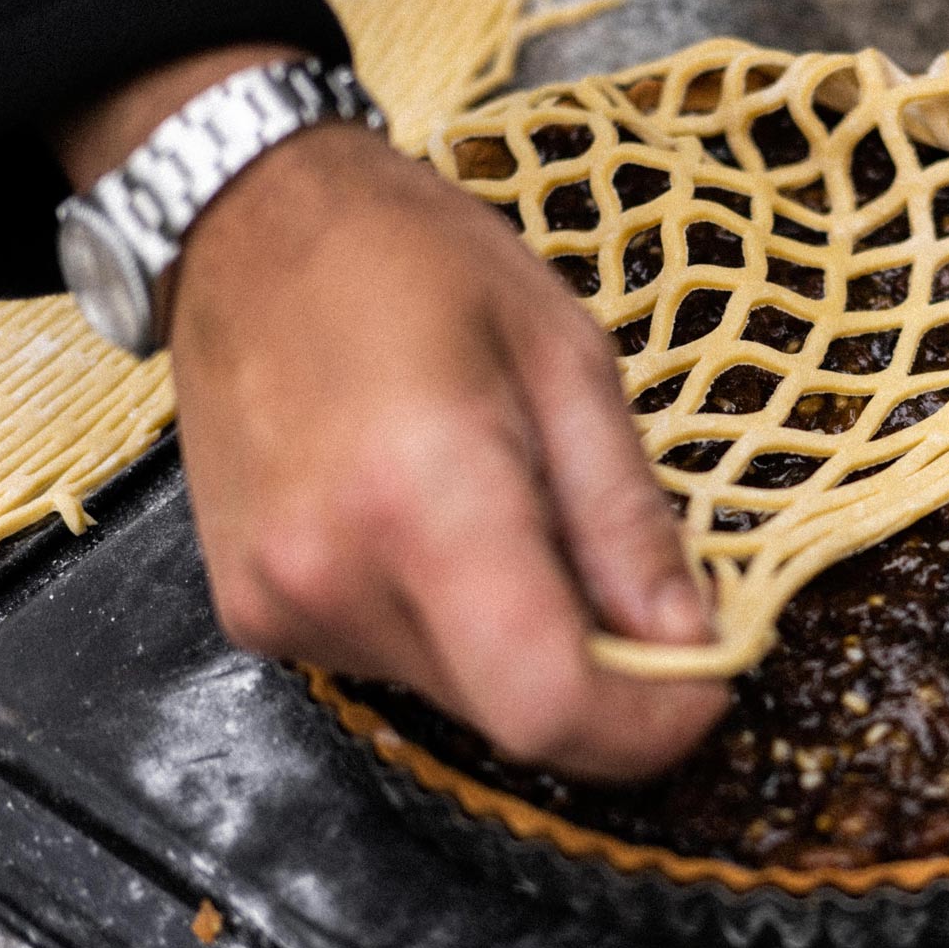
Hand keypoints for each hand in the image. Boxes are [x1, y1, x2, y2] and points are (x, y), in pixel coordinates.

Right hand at [56, 48, 727, 779]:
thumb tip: (688, 641)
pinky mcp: (252, 613)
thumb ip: (628, 518)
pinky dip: (451, 621)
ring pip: (459, 696)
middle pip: (510, 712)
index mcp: (424, 498)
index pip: (548, 704)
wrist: (245, 221)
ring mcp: (281, 603)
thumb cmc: (411, 259)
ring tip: (512, 507)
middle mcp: (335, 574)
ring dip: (520, 641)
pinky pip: (394, 660)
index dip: (646, 726)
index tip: (703, 686)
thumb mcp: (568, 357)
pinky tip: (440, 521)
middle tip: (631, 580)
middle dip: (599, 676)